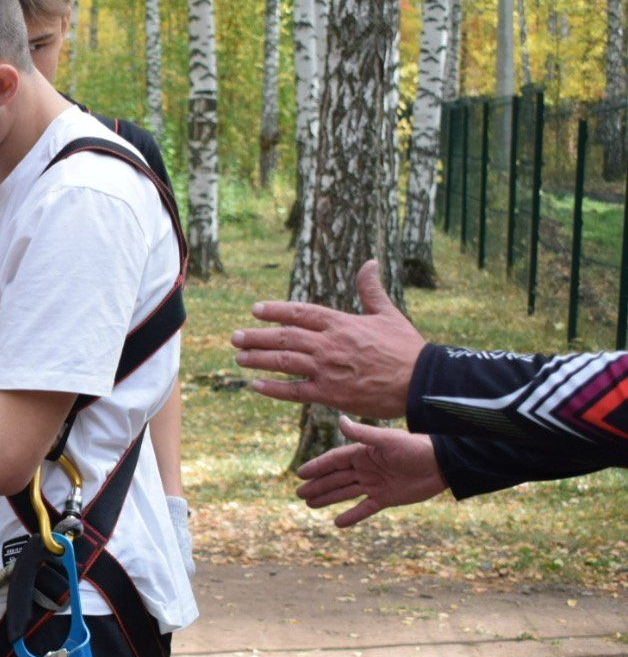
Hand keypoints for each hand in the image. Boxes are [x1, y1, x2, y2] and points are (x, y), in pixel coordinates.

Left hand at [231, 259, 424, 418]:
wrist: (421, 382)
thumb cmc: (406, 348)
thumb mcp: (388, 313)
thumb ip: (371, 289)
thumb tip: (370, 261)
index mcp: (341, 323)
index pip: (300, 312)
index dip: (275, 311)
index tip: (255, 310)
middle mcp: (329, 344)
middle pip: (284, 337)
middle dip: (256, 336)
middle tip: (235, 336)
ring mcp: (327, 370)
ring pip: (283, 362)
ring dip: (258, 359)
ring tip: (239, 357)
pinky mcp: (330, 394)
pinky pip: (294, 391)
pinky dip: (273, 389)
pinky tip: (256, 385)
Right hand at [294, 417, 446, 527]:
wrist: (442, 464)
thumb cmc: (416, 447)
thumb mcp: (387, 439)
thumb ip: (362, 433)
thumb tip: (340, 421)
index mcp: (363, 453)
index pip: (334, 461)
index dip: (317, 467)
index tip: (300, 474)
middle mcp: (365, 469)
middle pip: (335, 478)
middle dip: (317, 485)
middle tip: (299, 493)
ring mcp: (375, 485)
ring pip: (345, 493)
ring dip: (328, 498)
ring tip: (310, 504)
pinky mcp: (386, 499)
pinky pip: (364, 509)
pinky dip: (352, 516)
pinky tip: (338, 523)